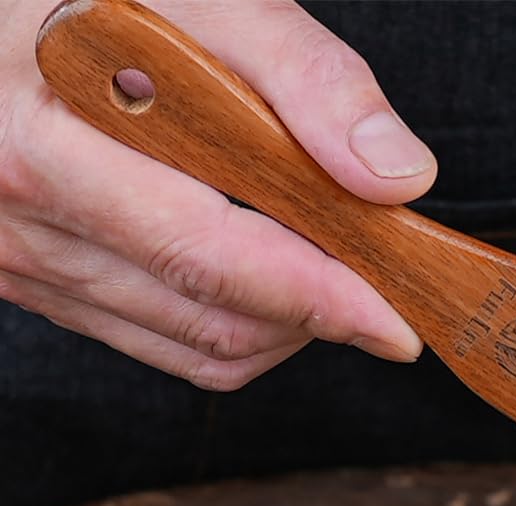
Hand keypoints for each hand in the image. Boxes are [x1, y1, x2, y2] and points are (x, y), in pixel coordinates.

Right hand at [0, 0, 433, 389]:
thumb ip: (300, 74)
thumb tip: (395, 175)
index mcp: (41, 139)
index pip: (209, 255)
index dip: (320, 296)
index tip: (402, 317)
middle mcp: (20, 217)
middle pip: (215, 319)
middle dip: (319, 316)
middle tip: (388, 290)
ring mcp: (21, 261)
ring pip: (198, 347)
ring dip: (287, 325)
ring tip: (330, 265)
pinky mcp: (34, 284)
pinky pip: (163, 343)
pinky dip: (239, 325)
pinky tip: (270, 272)